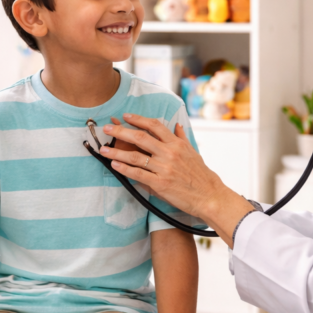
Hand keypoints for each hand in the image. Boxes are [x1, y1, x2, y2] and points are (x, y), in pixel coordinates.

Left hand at [100, 113, 231, 220]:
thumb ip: (182, 138)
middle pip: (140, 137)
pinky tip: (114, 165)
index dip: (138, 119)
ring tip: (103, 148)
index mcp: (176, 143)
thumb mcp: (193, 152)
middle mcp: (169, 153)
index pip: (154, 126)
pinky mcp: (160, 183)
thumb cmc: (201, 175)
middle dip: (121, 131)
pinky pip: (138, 174)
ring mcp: (164, 168)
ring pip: (135, 156)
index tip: (125, 116)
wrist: (209, 195)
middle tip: (106, 128)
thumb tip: (176, 125)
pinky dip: (124, 169)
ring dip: (116, 151)